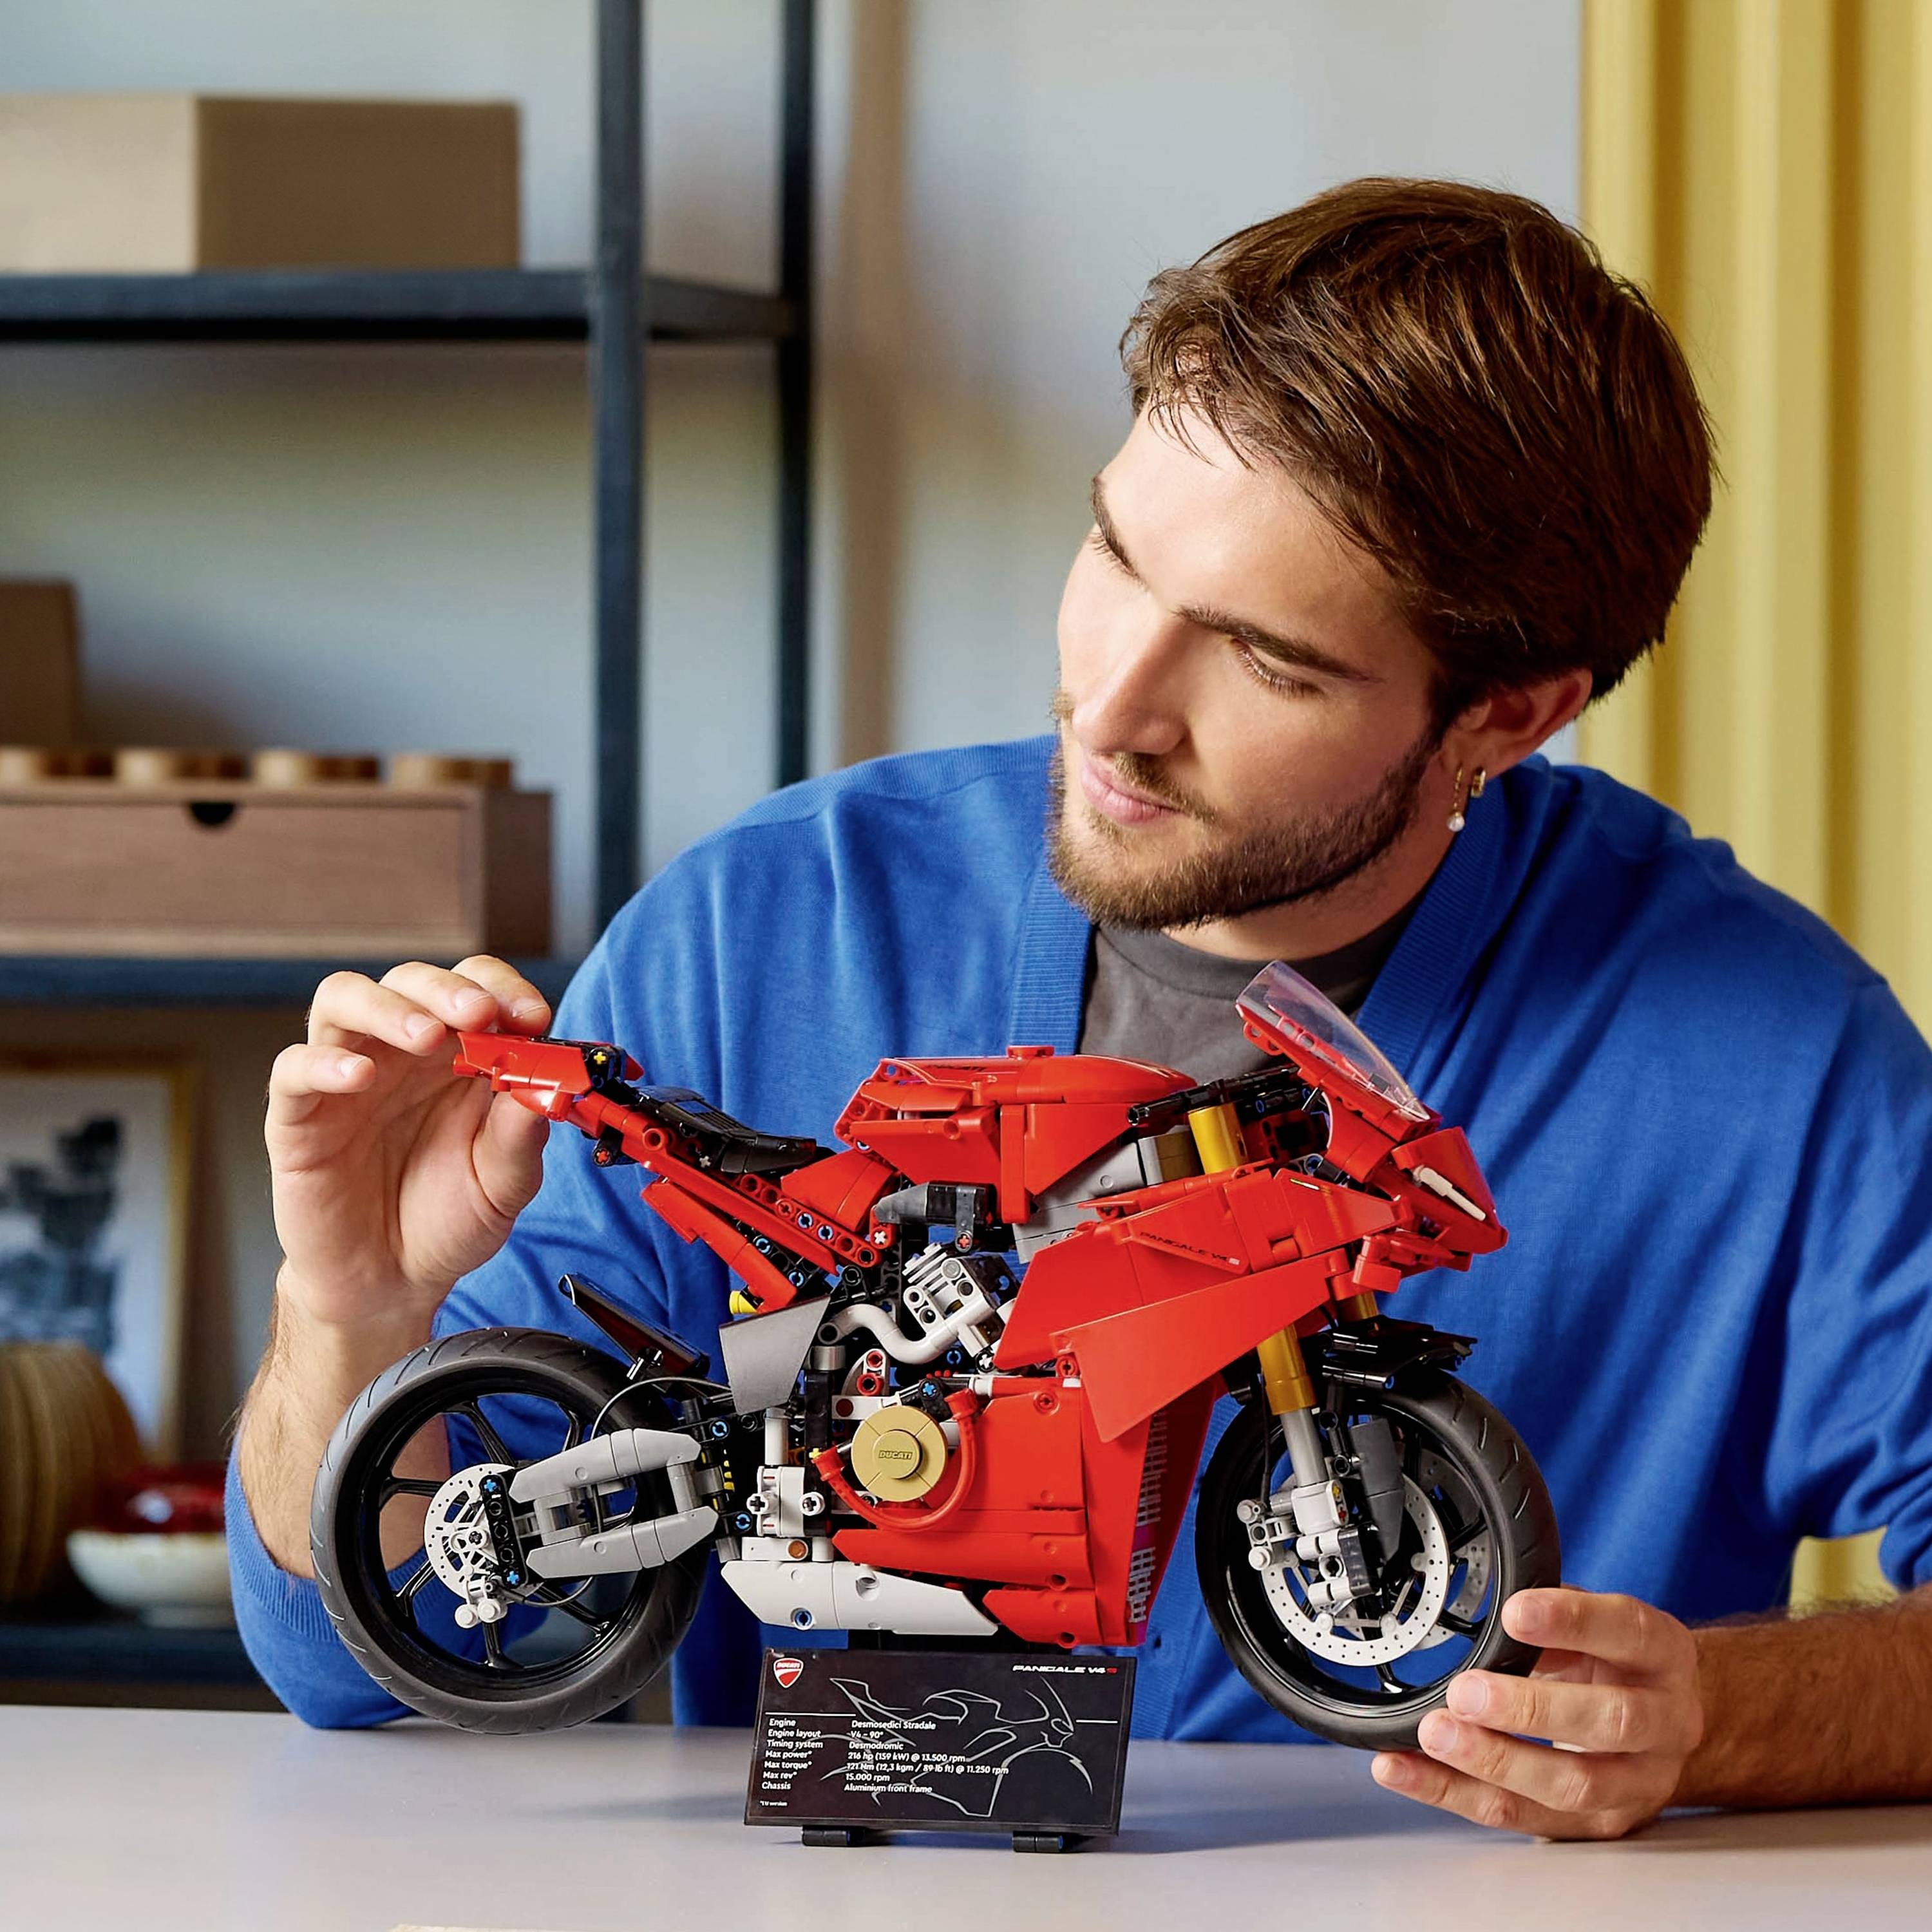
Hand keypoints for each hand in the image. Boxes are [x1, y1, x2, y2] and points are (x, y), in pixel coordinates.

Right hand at [266, 956, 554, 1337]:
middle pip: (411, 981)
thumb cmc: (449, 1221)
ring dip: (389, 1007)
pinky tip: (361, 1077)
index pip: (475, 989)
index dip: (503, 989)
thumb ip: (522, 1137)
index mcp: (458, 1056)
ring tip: (426, 1036)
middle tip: (480, 1014)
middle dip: (448, 989)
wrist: (392, 1282)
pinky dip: (325, 1063)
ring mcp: (346, 1077)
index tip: (533, 1017)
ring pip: (344, 999)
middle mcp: (400, 1054)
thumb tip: (549, 1086)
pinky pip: (295, 1067)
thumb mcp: (504, 1185)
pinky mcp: (299, 1115)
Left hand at [1370, 1587, 1703, 1839]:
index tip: (1513, 1613)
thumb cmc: (1620, 1665)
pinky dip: (1459, 1794)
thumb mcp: (1599, 1626)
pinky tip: (1412, 1772)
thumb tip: (1483, 1614)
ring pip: (1572, 1784)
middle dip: (1530, 1708)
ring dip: (1495, 1762)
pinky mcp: (1601, 1824)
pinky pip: (1527, 1817)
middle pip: (1609, 1721)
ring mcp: (1638, 1783)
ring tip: (1436, 1735)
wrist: (1673, 1725)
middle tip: (1465, 1693)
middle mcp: (1663, 1722)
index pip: (1625, 1632)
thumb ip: (1552, 1619)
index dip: (1571, 1621)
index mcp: (1661, 1655)